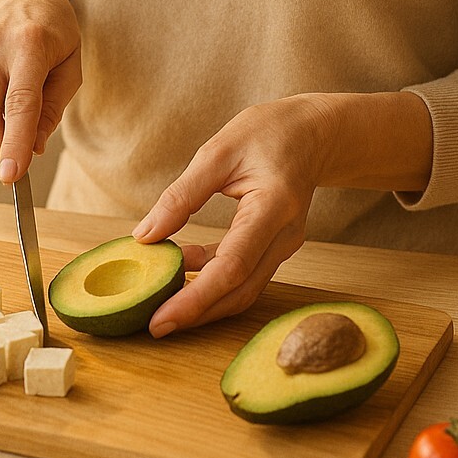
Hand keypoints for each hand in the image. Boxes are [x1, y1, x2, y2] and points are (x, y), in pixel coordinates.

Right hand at [0, 0, 81, 184]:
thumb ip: (52, 109)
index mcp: (29, 45)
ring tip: (17, 110)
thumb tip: (32, 148)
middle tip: (21, 156)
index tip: (11, 176)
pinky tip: (1, 94)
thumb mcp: (71, 66)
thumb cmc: (53, 32)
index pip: (19, 104)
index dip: (14, 144)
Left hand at [133, 96, 333, 335]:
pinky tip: (184, 267)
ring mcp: (285, 245)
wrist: (313, 132)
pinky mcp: (277, 247)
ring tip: (162, 300)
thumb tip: (145, 236)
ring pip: (244, 289)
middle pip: (240, 290)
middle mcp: (285, 235)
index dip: (195, 298)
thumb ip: (182, 195)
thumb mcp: (218, 151)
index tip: (160, 319)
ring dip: (204, 300)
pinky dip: (214, 280)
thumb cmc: (267, 132)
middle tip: (154, 325)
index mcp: (273, 207)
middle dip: (196, 313)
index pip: (233, 266)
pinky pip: (245, 274)